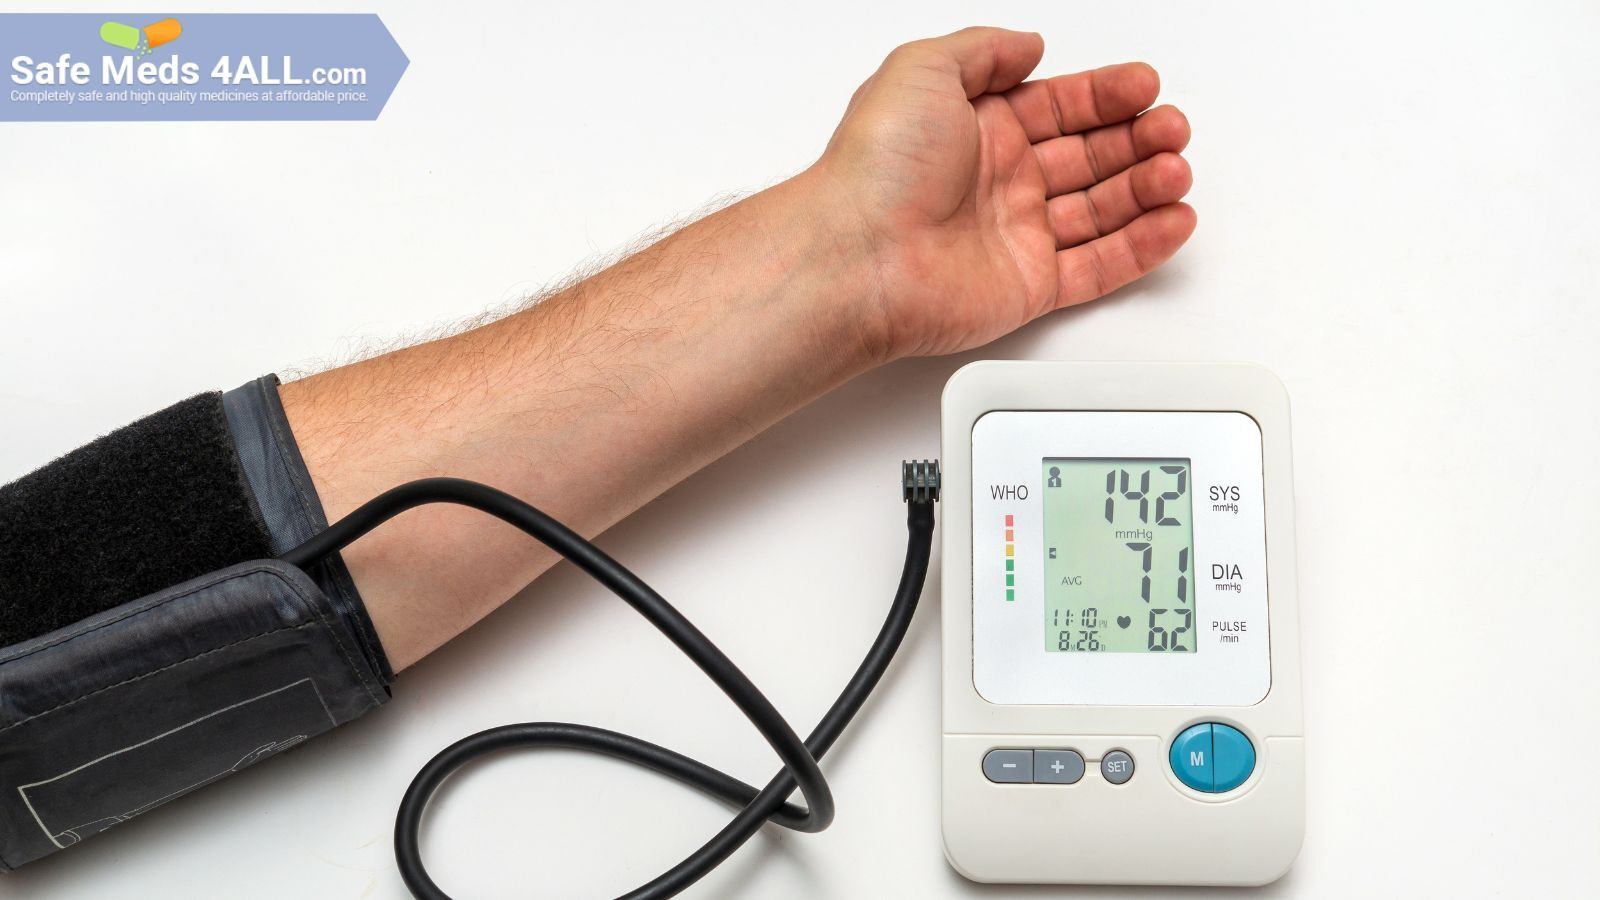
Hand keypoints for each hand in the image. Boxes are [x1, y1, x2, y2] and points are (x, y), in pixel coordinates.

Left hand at [811, 27, 1195, 360]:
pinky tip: (1172, 221)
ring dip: (1146, 188)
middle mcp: (996, 181)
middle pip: (1087, 156)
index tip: (1143, 88)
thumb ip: (983, 50)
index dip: (1104, 96)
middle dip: (1137, 140)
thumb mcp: (921, 69)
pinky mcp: (1027, 287)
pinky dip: (1140, 247)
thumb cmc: (879, 168)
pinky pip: (1097, 268)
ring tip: (1175, 170)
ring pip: (1100, 209)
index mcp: (976, 129)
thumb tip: (1027, 45)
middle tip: (1170, 130)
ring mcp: (1014, 235)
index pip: (1058, 106)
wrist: (859, 256)